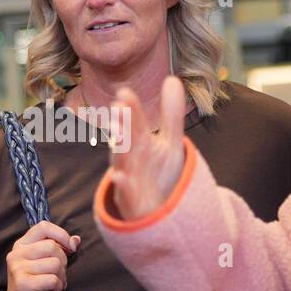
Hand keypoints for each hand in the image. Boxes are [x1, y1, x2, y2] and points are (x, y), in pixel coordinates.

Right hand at [4, 220, 79, 290]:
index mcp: (22, 244)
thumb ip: (59, 248)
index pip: (44, 226)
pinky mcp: (22, 283)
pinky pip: (52, 279)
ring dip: (61, 276)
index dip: (61, 235)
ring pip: (55, 263)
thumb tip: (76, 240)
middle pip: (52, 246)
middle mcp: (17, 253)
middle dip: (63, 262)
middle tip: (59, 274)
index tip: (70, 248)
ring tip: (55, 284)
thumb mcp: (44, 263)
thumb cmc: (35, 285)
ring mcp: (18, 268)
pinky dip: (57, 286)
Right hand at [107, 76, 187, 220]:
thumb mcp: (170, 143)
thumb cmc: (159, 176)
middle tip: (118, 107)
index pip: (135, 123)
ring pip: (122, 163)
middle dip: (122, 125)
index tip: (124, 93)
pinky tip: (120, 177)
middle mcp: (131, 159)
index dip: (131, 109)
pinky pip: (126, 194)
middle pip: (126, 140)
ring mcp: (129, 180)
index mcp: (139, 143)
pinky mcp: (131, 203)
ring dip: (120, 150)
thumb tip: (173, 78)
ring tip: (117, 134)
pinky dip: (123, 186)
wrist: (157, 212)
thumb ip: (170, 115)